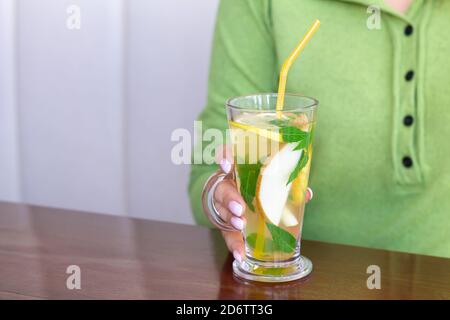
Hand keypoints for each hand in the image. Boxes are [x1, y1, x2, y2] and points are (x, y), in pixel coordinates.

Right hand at [214, 145, 312, 262]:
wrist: (242, 201)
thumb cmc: (258, 188)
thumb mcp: (270, 183)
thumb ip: (286, 186)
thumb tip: (307, 194)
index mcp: (237, 170)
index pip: (226, 157)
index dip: (224, 158)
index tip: (226, 165)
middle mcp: (227, 186)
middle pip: (222, 189)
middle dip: (230, 198)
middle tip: (239, 208)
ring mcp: (223, 206)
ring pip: (222, 211)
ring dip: (231, 219)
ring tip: (240, 225)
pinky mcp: (225, 225)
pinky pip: (227, 234)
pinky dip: (234, 245)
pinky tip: (240, 254)